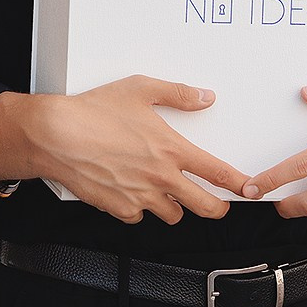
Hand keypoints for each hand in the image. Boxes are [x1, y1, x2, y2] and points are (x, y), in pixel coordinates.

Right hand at [0, 75, 251, 225]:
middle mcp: (161, 178)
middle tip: (216, 204)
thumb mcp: (139, 89)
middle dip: (216, 208)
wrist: (55, 135)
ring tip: (164, 192)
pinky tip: (131, 192)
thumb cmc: (94, 110)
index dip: (239, 183)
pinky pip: (139, 217)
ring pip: (172, 215)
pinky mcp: (119, 209)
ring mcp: (140, 197)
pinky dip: (139, 209)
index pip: (217, 172)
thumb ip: (177, 94)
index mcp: (171, 150)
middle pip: (205, 207)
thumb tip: (205, 97)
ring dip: (173, 206)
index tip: (250, 189)